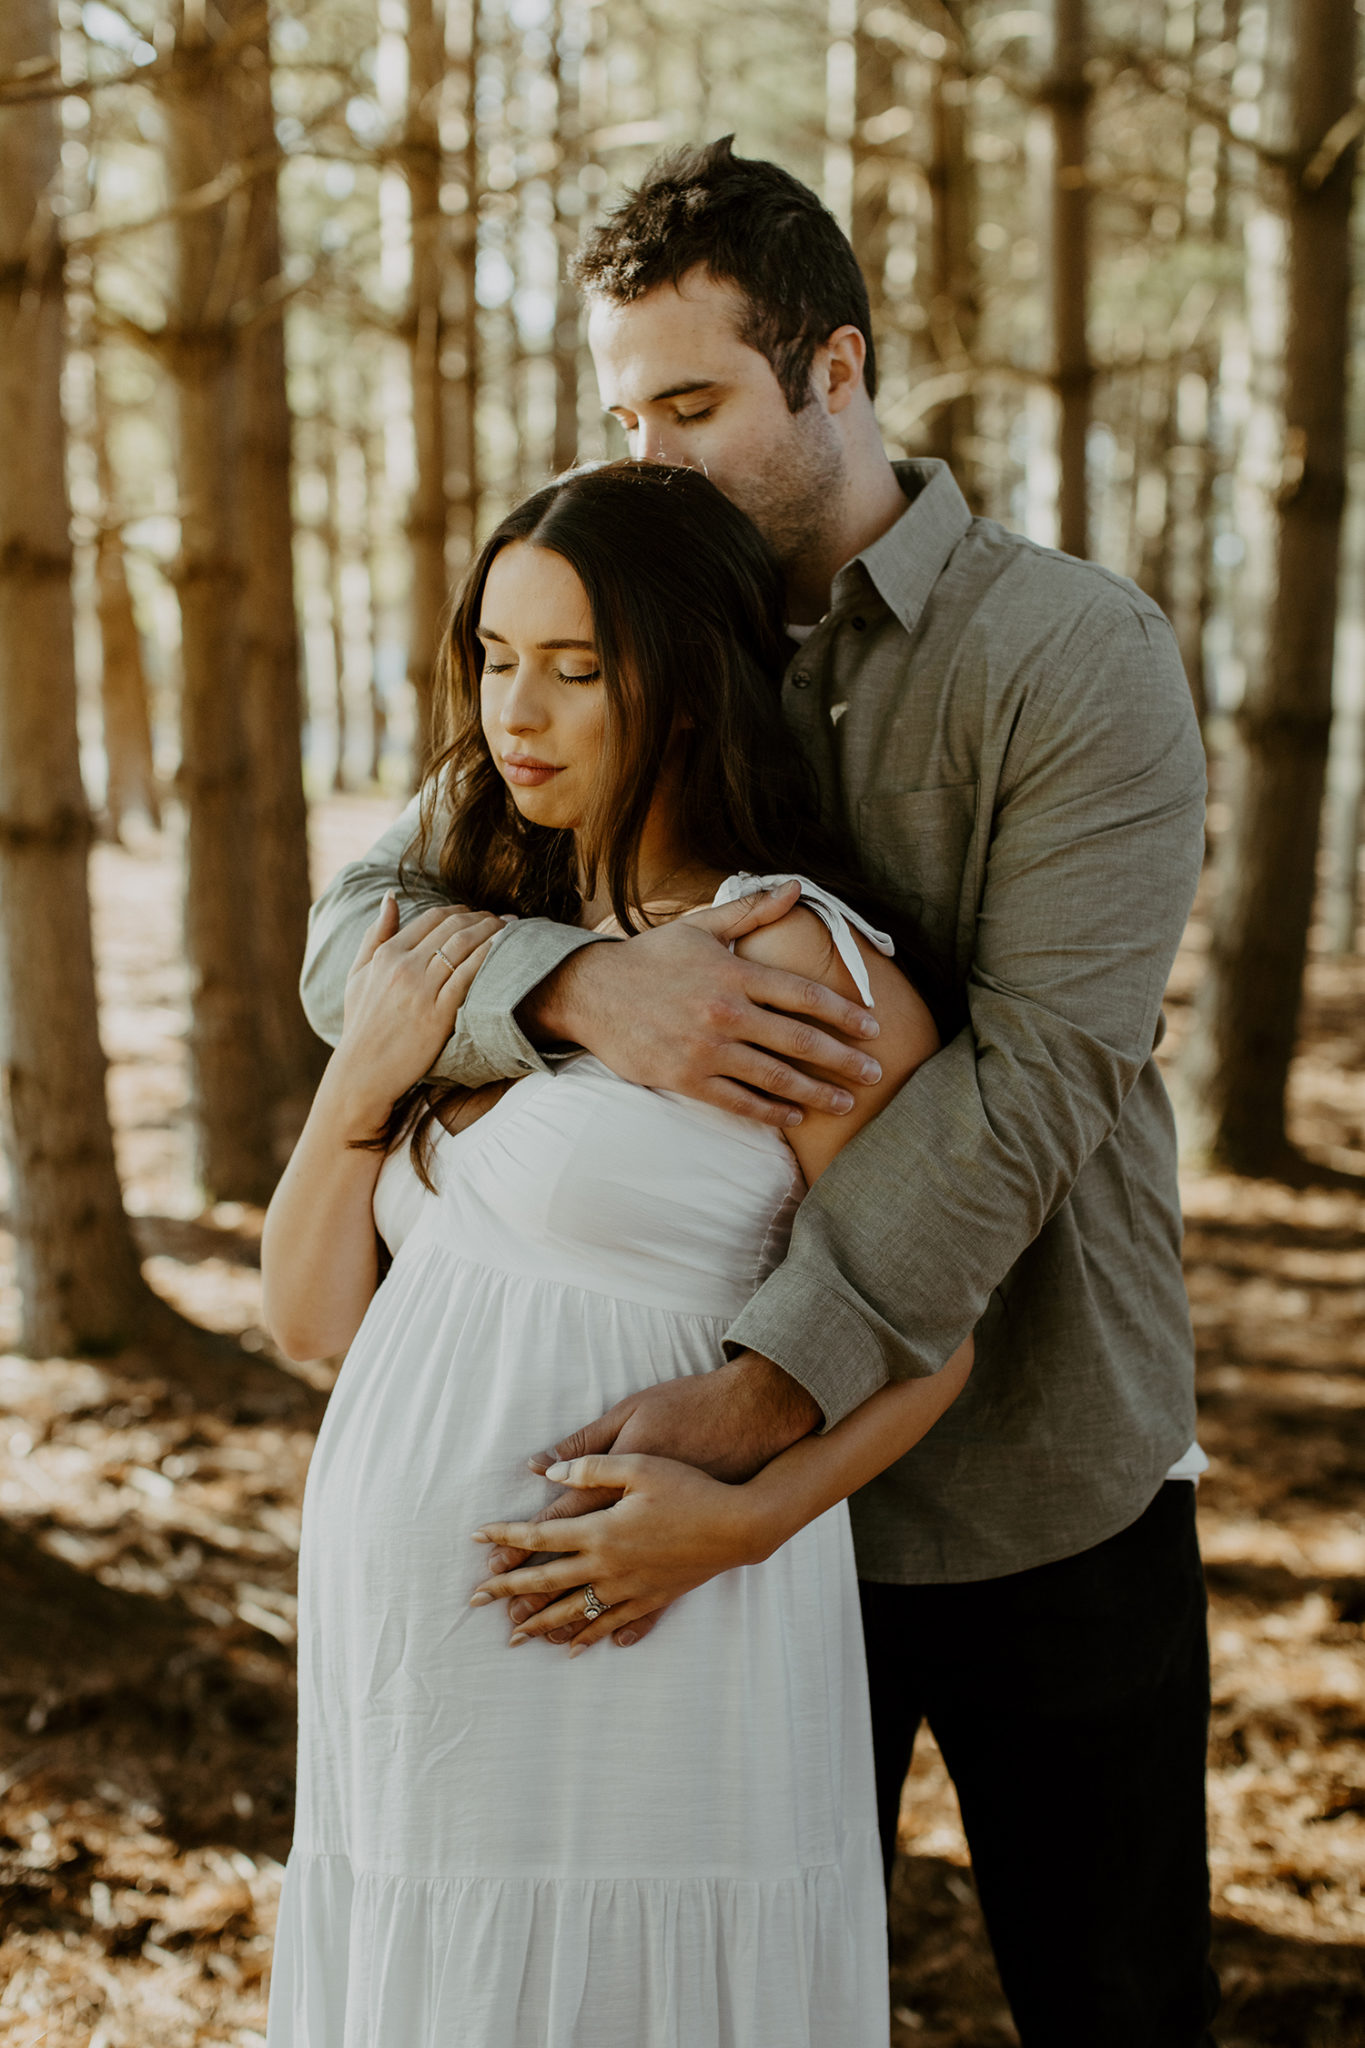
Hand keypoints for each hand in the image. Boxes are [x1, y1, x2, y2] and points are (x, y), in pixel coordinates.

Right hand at [330, 894, 503, 1131]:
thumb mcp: (357, 975)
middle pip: (454, 927)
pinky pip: (468, 976)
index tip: (477, 913)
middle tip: (504, 917)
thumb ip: (374, 935)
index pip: (432, 917)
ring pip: (464, 946)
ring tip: (512, 927)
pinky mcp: (438, 1014)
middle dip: (483, 917)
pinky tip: (504, 949)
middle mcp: (404, 967)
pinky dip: (488, 956)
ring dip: (493, 931)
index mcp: (387, 955)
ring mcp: (422, 990)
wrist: (363, 1072)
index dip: (461, 910)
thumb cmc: (362, 1024)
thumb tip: (389, 897)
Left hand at [470, 1453, 767, 1653]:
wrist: (738, 1525)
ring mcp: (631, 1588)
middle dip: (509, 1590)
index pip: (541, 1536)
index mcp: (601, 1530)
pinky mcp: (653, 1598)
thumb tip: (549, 1472)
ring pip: (576, 1611)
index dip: (507, 1538)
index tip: (478, 1541)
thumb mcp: (640, 1465)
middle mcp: (610, 1565)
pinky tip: (573, 1650)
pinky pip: (613, 1624)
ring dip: (541, 1623)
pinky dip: (590, 1638)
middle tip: (476, 1600)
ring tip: (514, 1636)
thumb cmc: (690, 1488)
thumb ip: (592, 1466)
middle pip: (548, 1581)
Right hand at [523, 880, 883, 1127]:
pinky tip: (795, 1117)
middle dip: (843, 1059)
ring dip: (816, 1092)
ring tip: (846, 1101)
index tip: (872, 1027)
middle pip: (799, 1040)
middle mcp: (724, 1011)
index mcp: (734, 972)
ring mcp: (705, 1048)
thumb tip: (796, 888)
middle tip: (875, 1073)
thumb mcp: (701, 926)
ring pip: (774, 1076)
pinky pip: (737, 1101)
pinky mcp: (684, 1078)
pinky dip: (770, 1112)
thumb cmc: (650, 957)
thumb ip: (752, 911)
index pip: (803, 994)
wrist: (590, 992)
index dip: (843, 1012)